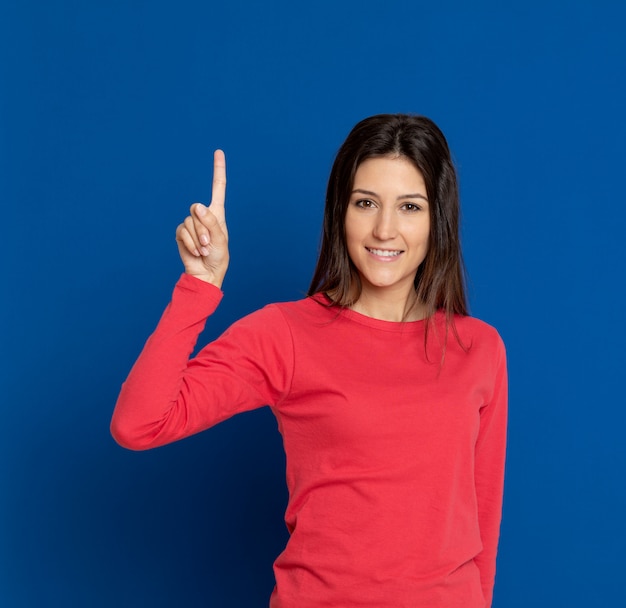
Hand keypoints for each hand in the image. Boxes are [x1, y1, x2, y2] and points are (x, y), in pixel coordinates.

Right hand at [175, 150, 228, 286]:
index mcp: (217, 213)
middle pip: (197, 209)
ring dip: (198, 240)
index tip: (218, 151)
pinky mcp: (181, 233)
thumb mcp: (220, 240)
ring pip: (189, 222)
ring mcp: (191, 224)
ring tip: (205, 251)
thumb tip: (197, 206)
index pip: (218, 187)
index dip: (218, 170)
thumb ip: (211, 222)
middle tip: (210, 245)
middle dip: (204, 229)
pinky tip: (196, 253)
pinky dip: (190, 244)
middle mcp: (204, 215)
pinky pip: (182, 232)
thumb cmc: (218, 258)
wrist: (206, 274)